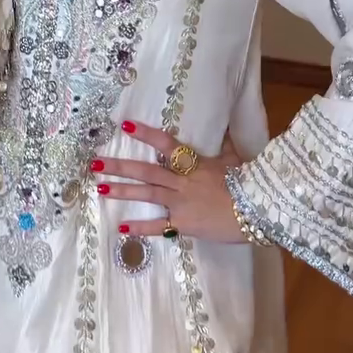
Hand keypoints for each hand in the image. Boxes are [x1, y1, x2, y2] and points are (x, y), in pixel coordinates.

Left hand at [92, 121, 249, 244]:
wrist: (257, 211)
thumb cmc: (249, 183)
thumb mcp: (235, 157)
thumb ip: (224, 143)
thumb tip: (223, 124)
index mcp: (195, 162)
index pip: (166, 144)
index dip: (145, 134)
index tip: (124, 126)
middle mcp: (183, 181)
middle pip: (146, 171)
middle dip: (120, 166)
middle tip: (95, 163)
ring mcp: (181, 203)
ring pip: (147, 194)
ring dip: (123, 191)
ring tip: (101, 188)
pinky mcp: (184, 224)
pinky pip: (159, 226)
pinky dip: (140, 228)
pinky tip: (121, 229)